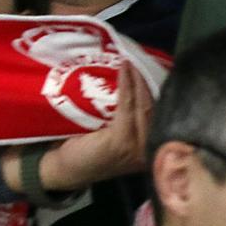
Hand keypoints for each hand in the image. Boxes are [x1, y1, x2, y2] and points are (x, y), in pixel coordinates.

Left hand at [31, 63, 152, 193]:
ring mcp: (138, 148)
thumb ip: (128, 117)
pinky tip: (125, 70)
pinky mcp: (122, 142)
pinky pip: (128, 107)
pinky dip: (128, 86)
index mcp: (152, 147)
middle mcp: (151, 150)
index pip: (162, 113)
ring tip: (134, 60)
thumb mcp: (112, 132)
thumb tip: (137, 81)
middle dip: (150, 80)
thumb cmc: (86, 149)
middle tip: (144, 56)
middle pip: (158, 108)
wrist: (63, 168)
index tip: (156, 65)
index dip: (159, 88)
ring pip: (145, 106)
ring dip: (139, 80)